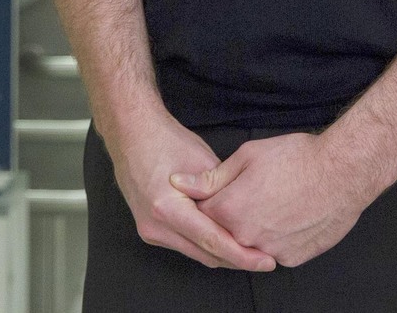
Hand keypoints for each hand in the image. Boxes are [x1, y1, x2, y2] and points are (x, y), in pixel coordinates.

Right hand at [103, 112, 275, 271]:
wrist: (131, 135)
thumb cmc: (165, 141)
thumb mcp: (203, 162)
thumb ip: (223, 192)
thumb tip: (245, 212)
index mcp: (168, 209)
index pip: (213, 241)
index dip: (242, 255)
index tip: (265, 262)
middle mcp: (156, 227)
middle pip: (205, 254)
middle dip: (235, 258)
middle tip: (264, 259)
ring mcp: (150, 232)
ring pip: (194, 253)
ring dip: (220, 253)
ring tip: (249, 250)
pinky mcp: (150, 231)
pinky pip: (183, 245)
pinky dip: (204, 244)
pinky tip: (223, 238)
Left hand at [174, 131, 380, 267]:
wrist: (343, 172)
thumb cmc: (298, 158)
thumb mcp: (249, 155)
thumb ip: (211, 177)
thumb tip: (178, 183)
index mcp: (228, 210)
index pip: (202, 213)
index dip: (213, 199)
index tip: (227, 189)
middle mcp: (244, 237)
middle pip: (225, 233)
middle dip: (232, 216)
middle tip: (257, 194)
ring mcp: (268, 251)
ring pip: (250, 244)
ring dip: (255, 228)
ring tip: (276, 202)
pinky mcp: (291, 258)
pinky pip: (274, 251)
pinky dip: (277, 238)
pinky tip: (291, 215)